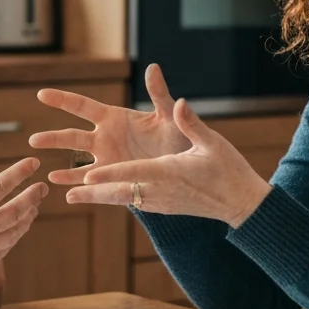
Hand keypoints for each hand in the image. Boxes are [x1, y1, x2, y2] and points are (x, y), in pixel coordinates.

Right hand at [0, 141, 44, 294]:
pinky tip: (17, 228)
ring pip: (15, 232)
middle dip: (33, 196)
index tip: (33, 163)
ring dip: (27, 217)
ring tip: (34, 206)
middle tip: (43, 186)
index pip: (2, 186)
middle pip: (17, 211)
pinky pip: (5, 249)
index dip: (20, 172)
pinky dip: (15, 236)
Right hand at [29, 64, 192, 184]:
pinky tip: (58, 187)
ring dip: (59, 163)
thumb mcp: (167, 115)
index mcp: (114, 117)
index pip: (82, 106)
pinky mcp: (113, 177)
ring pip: (76, 160)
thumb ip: (158, 93)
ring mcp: (106, 158)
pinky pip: (89, 181)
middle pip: (73, 136)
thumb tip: (153, 67)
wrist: (184, 164)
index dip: (62, 100)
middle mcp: (105, 137)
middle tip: (33, 141)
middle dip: (53, 139)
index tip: (42, 94)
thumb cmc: (176, 135)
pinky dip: (74, 184)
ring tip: (39, 167)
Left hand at [67, 99, 270, 226]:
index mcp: (169, 173)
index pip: (134, 173)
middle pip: (120, 192)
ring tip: (71, 196)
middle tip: (67, 195)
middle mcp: (160, 190)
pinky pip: (133, 202)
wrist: (241, 203)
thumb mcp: (211, 142)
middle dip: (92, 193)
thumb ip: (190, 122)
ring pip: (122, 199)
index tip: (89, 177)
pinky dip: (113, 198)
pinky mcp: (163, 207)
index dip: (110, 175)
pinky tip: (99, 195)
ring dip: (97, 198)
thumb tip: (178, 101)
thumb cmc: (228, 170)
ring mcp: (160, 202)